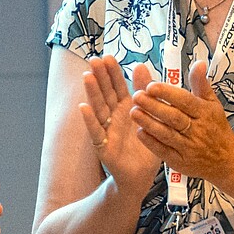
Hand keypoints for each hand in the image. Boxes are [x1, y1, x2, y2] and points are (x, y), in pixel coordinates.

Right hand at [80, 57, 159, 198]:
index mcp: (127, 109)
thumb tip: (141, 65)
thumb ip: (146, 92)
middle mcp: (114, 117)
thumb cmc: (145, 146)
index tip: (107, 57)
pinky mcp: (103, 147)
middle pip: (106, 94)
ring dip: (92, 93)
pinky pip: (96, 132)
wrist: (140, 177)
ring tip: (87, 77)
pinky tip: (83, 108)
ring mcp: (107, 131)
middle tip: (94, 59)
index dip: (112, 72)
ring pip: (99, 109)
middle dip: (100, 77)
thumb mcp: (151, 117)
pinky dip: (89, 120)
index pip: (118, 86)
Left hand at [128, 60, 233, 184]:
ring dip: (149, 123)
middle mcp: (197, 130)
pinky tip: (140, 132)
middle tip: (136, 96)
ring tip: (133, 112)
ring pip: (167, 134)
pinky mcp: (180, 161)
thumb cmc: (216, 127)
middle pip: (173, 117)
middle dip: (154, 106)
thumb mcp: (212, 104)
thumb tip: (198, 62)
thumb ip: (201, 84)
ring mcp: (188, 147)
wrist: (227, 160)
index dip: (168, 93)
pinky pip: (164, 151)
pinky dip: (151, 142)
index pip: (185, 101)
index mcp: (205, 113)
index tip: (151, 86)